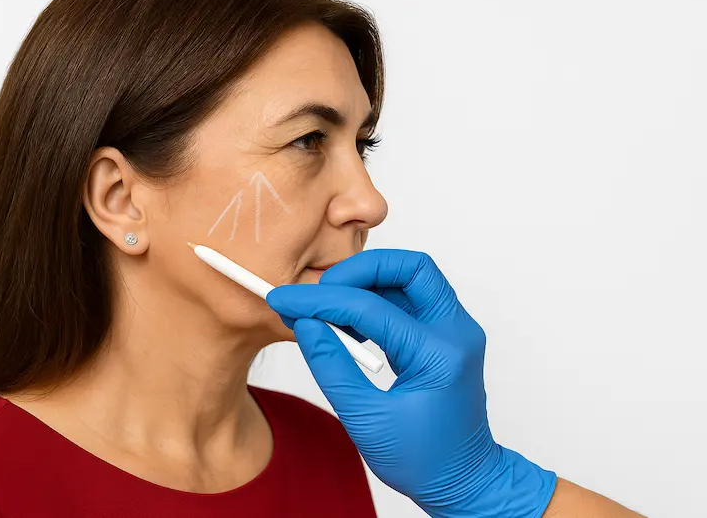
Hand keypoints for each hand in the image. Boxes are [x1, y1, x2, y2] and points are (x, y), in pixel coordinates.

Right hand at [266, 249, 556, 517]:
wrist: (463, 480)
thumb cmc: (424, 461)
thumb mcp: (366, 420)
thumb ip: (332, 368)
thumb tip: (305, 324)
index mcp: (440, 355)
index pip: (372, 307)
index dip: (321, 300)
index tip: (285, 300)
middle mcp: (456, 332)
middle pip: (410, 267)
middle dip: (359, 270)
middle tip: (318, 291)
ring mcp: (454, 330)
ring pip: (410, 277)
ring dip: (366, 284)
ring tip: (329, 312)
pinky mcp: (443, 335)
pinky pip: (409, 299)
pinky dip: (376, 300)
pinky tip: (350, 326)